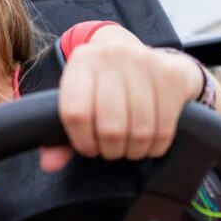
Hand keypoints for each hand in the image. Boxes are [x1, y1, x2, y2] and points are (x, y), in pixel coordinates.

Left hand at [41, 26, 204, 169]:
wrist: (143, 56)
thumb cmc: (105, 87)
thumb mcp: (80, 102)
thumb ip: (59, 136)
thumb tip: (50, 164)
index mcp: (82, 61)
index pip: (75, 112)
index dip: (82, 140)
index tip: (89, 147)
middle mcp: (112, 55)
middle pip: (111, 127)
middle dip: (111, 150)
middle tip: (112, 149)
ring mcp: (144, 62)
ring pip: (140, 130)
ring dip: (134, 150)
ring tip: (130, 146)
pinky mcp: (170, 75)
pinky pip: (164, 128)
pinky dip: (155, 146)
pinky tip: (149, 141)